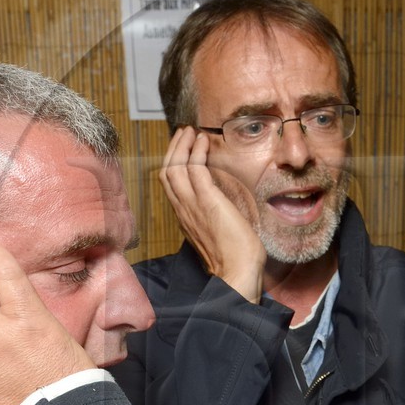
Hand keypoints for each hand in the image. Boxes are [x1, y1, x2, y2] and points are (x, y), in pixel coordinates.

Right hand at [159, 126, 264, 300]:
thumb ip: (215, 217)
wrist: (237, 273)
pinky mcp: (206, 201)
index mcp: (185, 218)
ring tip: (190, 131)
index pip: (171, 186)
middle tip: (183, 133)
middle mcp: (183, 210)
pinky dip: (196, 151)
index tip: (184, 149)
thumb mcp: (220, 233)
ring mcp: (192, 205)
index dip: (174, 164)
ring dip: (181, 145)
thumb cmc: (235, 258)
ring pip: (174, 167)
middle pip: (166, 172)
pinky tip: (202, 140)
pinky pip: (193, 169)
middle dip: (173, 149)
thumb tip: (226, 206)